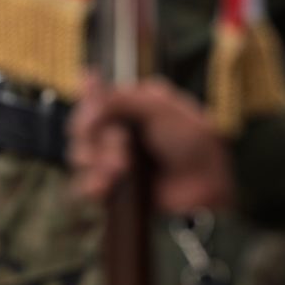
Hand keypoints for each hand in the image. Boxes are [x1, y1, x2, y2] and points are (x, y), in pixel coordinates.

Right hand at [68, 74, 233, 213]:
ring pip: (80, 155)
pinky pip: (82, 184)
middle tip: (119, 156)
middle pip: (82, 129)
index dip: (87, 110)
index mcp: (130, 106)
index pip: (92, 102)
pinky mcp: (110, 186)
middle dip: (97, 143)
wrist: (205, 193)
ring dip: (96, 164)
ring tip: (119, 172)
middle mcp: (118, 129)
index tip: (91, 121)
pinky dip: (90, 186)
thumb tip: (86, 91)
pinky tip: (102, 188)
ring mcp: (111, 158)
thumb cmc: (193, 145)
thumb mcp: (161, 109)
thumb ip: (121, 98)